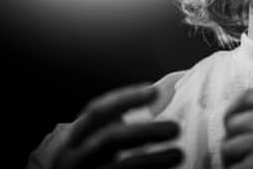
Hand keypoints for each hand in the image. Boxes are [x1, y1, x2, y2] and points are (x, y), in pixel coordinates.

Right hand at [52, 84, 182, 168]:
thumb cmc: (90, 159)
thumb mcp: (94, 140)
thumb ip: (117, 125)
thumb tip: (162, 98)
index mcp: (74, 136)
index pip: (97, 111)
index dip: (125, 99)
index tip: (154, 91)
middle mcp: (72, 156)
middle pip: (109, 139)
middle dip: (145, 131)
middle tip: (176, 127)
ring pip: (120, 166)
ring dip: (152, 159)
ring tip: (179, 154)